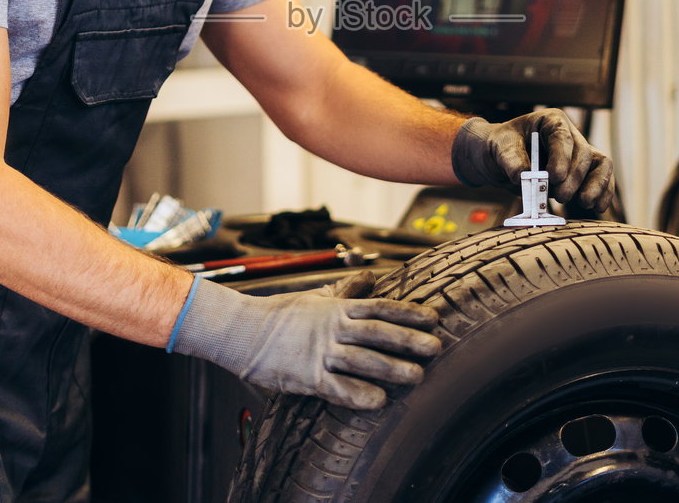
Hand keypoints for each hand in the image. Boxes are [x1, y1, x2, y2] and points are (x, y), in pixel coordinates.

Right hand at [169, 271, 440, 408]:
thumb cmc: (281, 314)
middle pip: (377, 333)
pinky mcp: (306, 377)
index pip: (380, 308)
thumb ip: (346, 290)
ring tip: (417, 376)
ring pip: (362, 360)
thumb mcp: (316, 297)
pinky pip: (336, 388)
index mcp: (337, 308)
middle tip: (436, 348)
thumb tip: (371, 277)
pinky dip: (357, 394)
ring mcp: (320, 352)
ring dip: (391, 368)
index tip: (434, 318)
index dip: (408, 313)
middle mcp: (333, 328)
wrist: (242, 331)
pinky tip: (379, 401)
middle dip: (409, 340)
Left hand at [451, 108, 615, 212]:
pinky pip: (600, 180)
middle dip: (574, 177)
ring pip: (600, 165)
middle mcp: (569, 135)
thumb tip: (524, 177)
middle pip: (583, 153)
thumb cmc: (501, 147)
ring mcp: (578, 155)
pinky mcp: (581, 174)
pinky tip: (598, 208)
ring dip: (595, 185)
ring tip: (585, 203)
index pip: (563, 136)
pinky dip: (602, 194)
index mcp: (550, 121)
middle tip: (560, 196)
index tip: (554, 177)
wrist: (499, 159)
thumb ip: (511, 161)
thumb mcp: (500, 149)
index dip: (563, 157)